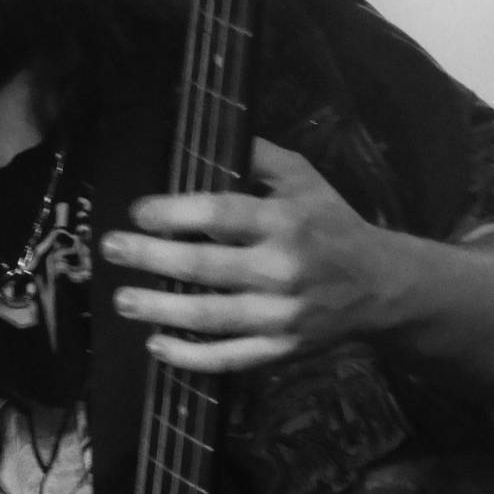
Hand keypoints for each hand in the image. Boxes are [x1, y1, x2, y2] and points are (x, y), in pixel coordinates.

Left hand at [103, 137, 402, 372]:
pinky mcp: (281, 350)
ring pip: (208, 317)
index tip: (138, 212)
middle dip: (149, 258)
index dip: (172, 213)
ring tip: (123, 299)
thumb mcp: (304, 178)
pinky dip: (189, 357)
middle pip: (203, 267)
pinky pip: (228, 358)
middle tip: (112, 250)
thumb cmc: (332, 225)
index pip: (219, 214)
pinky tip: (156, 346)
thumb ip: (257, 157)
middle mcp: (282, 269)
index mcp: (285, 222)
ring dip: (158, 309)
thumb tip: (207, 136)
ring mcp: (280, 316)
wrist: (381, 286)